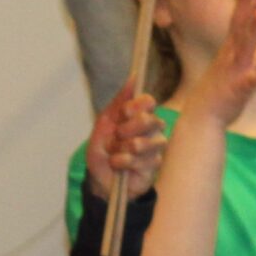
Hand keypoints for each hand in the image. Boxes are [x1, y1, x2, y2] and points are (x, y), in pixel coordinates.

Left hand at [85, 82, 163, 201]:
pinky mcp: (155, 163)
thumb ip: (119, 101)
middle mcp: (151, 128)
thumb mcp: (104, 123)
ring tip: (114, 154)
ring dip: (121, 150)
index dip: (135, 106)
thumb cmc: (102, 149)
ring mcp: (155, 145)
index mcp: (139, 114)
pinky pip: (141, 160)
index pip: (148, 101)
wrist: (100, 178)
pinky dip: (123, 163)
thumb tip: (133, 77)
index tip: (123, 113)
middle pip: (148, 120)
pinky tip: (119, 166)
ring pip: (143, 142)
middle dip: (125, 130)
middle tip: (116, 137)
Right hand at [176, 0, 255, 126]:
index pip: (238, 21)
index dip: (245, 3)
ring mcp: (234, 71)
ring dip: (253, 32)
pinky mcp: (239, 89)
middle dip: (250, 8)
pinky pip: (252, 80)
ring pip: (245, 48)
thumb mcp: (238, 65)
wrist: (202, 115)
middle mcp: (231, 56)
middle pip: (241, 28)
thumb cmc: (219, 89)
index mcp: (229, 49)